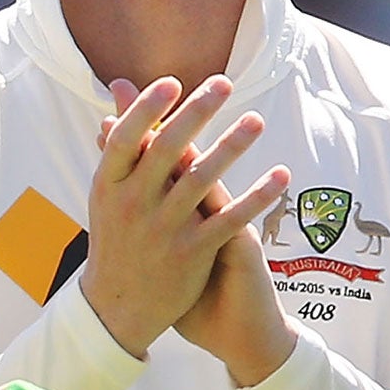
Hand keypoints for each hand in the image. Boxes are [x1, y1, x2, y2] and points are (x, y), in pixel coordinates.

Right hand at [83, 76, 288, 358]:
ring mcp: (163, 229)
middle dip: (196, 114)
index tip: (173, 81)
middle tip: (224, 83)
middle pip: (166, 151)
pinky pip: (230, 219)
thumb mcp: (108, 191)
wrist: (116, 308)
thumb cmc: (116, 239)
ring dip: (231, 147)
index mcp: (109, 185)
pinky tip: (281, 176)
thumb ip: (119, 142)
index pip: (127, 138)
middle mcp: (134, 204)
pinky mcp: (192, 253)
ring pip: (202, 181)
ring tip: (256, 121)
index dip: (148, 109)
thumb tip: (119, 90)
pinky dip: (257, 197)